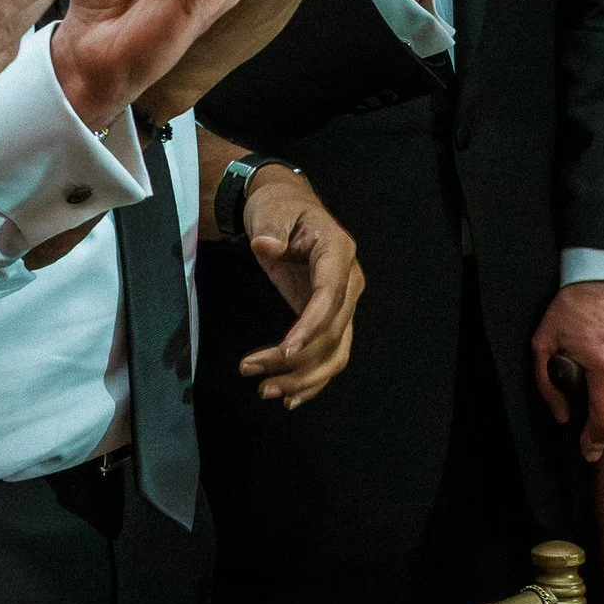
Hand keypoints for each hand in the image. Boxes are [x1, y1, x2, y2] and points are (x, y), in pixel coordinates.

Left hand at [236, 165, 363, 406]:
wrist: (285, 208)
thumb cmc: (279, 208)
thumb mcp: (272, 211)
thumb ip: (272, 228)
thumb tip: (267, 246)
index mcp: (338, 254)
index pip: (330, 297)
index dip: (310, 326)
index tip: (284, 350)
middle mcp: (349, 283)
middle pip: (332, 333)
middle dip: (297, 361)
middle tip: (254, 375)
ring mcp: (343, 303)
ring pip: (334, 352)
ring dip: (304, 378)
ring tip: (266, 391)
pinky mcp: (329, 317)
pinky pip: (328, 353)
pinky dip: (312, 378)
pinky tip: (289, 396)